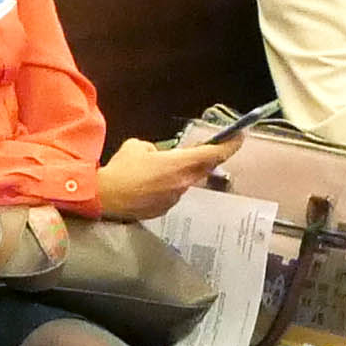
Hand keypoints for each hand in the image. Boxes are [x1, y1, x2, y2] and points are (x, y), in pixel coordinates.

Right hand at [91, 134, 239, 222]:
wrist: (106, 198)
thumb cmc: (122, 169)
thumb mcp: (138, 146)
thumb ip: (156, 148)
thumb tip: (157, 155)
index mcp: (181, 164)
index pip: (215, 154)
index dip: (230, 145)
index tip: (240, 136)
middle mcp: (184, 183)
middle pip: (203, 168)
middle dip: (206, 157)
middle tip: (205, 148)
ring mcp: (175, 198)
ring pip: (185, 181)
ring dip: (180, 173)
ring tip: (158, 169)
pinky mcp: (165, 209)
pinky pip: (172, 193)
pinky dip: (166, 186)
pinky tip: (148, 185)